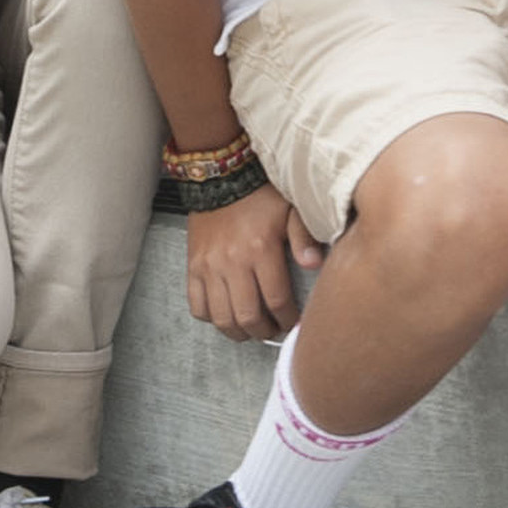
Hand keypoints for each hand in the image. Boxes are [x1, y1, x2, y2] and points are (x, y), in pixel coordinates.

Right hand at [182, 183, 320, 339]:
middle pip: (248, 317)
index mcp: (261, 249)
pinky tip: (226, 313)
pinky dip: (211, 318)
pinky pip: (197, 306)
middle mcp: (233, 262)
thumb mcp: (291, 208)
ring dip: (239, 332)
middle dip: (264, 331)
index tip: (294, 321)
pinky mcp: (193, 267)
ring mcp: (210, 267)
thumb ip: (305, 237)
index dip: (288, 319)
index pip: (278, 300)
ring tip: (251, 328)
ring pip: (222, 318)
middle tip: (273, 329)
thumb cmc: (260, 193)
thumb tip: (314, 265)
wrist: (222, 176)